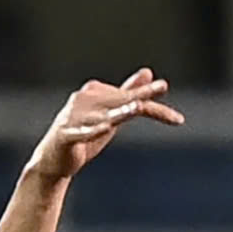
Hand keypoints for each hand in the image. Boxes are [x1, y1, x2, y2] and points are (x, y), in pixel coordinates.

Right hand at [25, 68, 183, 184]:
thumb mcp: (111, 113)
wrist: (53, 158)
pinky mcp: (66, 135)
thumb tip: (148, 72)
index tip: (179, 120)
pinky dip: (92, 130)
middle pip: (120, 100)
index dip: (154, 106)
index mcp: (97, 94)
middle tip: (163, 87)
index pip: (130, 97)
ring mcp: (74, 118)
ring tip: (135, 107)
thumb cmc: (85, 133)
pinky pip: (81, 132)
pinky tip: (105, 127)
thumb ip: (128, 93)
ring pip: (102, 115)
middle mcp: (85, 101)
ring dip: (118, 110)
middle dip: (141, 97)